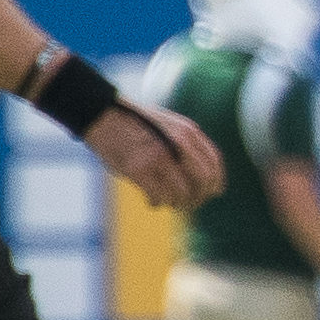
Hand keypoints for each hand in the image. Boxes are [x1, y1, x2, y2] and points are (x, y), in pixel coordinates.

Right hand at [94, 97, 227, 207]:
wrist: (104, 116)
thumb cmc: (135, 124)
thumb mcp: (169, 124)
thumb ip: (187, 143)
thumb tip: (206, 177)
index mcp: (188, 131)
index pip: (214, 163)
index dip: (216, 182)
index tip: (212, 193)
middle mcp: (178, 143)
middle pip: (203, 181)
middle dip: (198, 197)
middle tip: (188, 203)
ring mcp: (159, 157)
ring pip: (182, 194)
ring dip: (176, 203)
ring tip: (168, 201)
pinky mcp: (139, 170)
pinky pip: (159, 197)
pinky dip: (157, 203)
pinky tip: (152, 200)